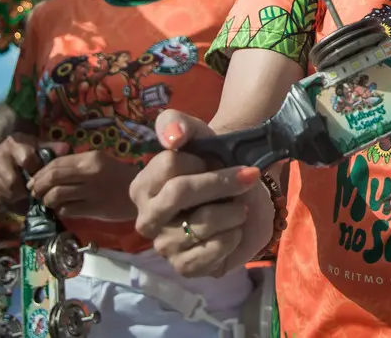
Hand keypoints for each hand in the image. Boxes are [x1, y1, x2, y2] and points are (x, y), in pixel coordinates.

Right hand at [0, 133, 62, 211]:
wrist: (5, 150)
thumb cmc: (27, 148)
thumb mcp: (39, 144)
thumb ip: (52, 147)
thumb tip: (65, 149)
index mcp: (14, 143)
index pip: (27, 160)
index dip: (37, 171)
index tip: (44, 177)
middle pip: (12, 181)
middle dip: (25, 190)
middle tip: (35, 193)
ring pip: (3, 191)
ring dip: (17, 198)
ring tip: (27, 197)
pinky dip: (7, 201)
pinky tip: (16, 199)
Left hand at [30, 150, 139, 220]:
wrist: (140, 194)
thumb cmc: (118, 177)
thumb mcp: (100, 163)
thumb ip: (77, 165)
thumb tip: (49, 173)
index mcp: (91, 158)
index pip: (57, 163)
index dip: (41, 172)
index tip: (34, 180)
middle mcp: (90, 173)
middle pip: (53, 177)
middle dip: (39, 186)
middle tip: (36, 192)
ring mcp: (91, 191)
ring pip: (56, 195)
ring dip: (47, 200)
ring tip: (49, 202)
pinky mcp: (93, 208)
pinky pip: (66, 209)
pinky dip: (60, 210)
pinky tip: (63, 209)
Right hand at [130, 110, 273, 278]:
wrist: (241, 193)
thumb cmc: (213, 162)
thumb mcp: (198, 134)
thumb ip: (177, 123)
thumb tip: (172, 136)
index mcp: (142, 186)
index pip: (169, 164)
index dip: (200, 160)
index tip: (214, 161)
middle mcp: (147, 218)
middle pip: (179, 193)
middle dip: (220, 182)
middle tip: (248, 178)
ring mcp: (164, 246)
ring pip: (200, 224)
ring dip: (232, 212)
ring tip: (239, 208)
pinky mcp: (185, 268)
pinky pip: (210, 255)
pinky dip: (232, 239)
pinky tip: (234, 231)